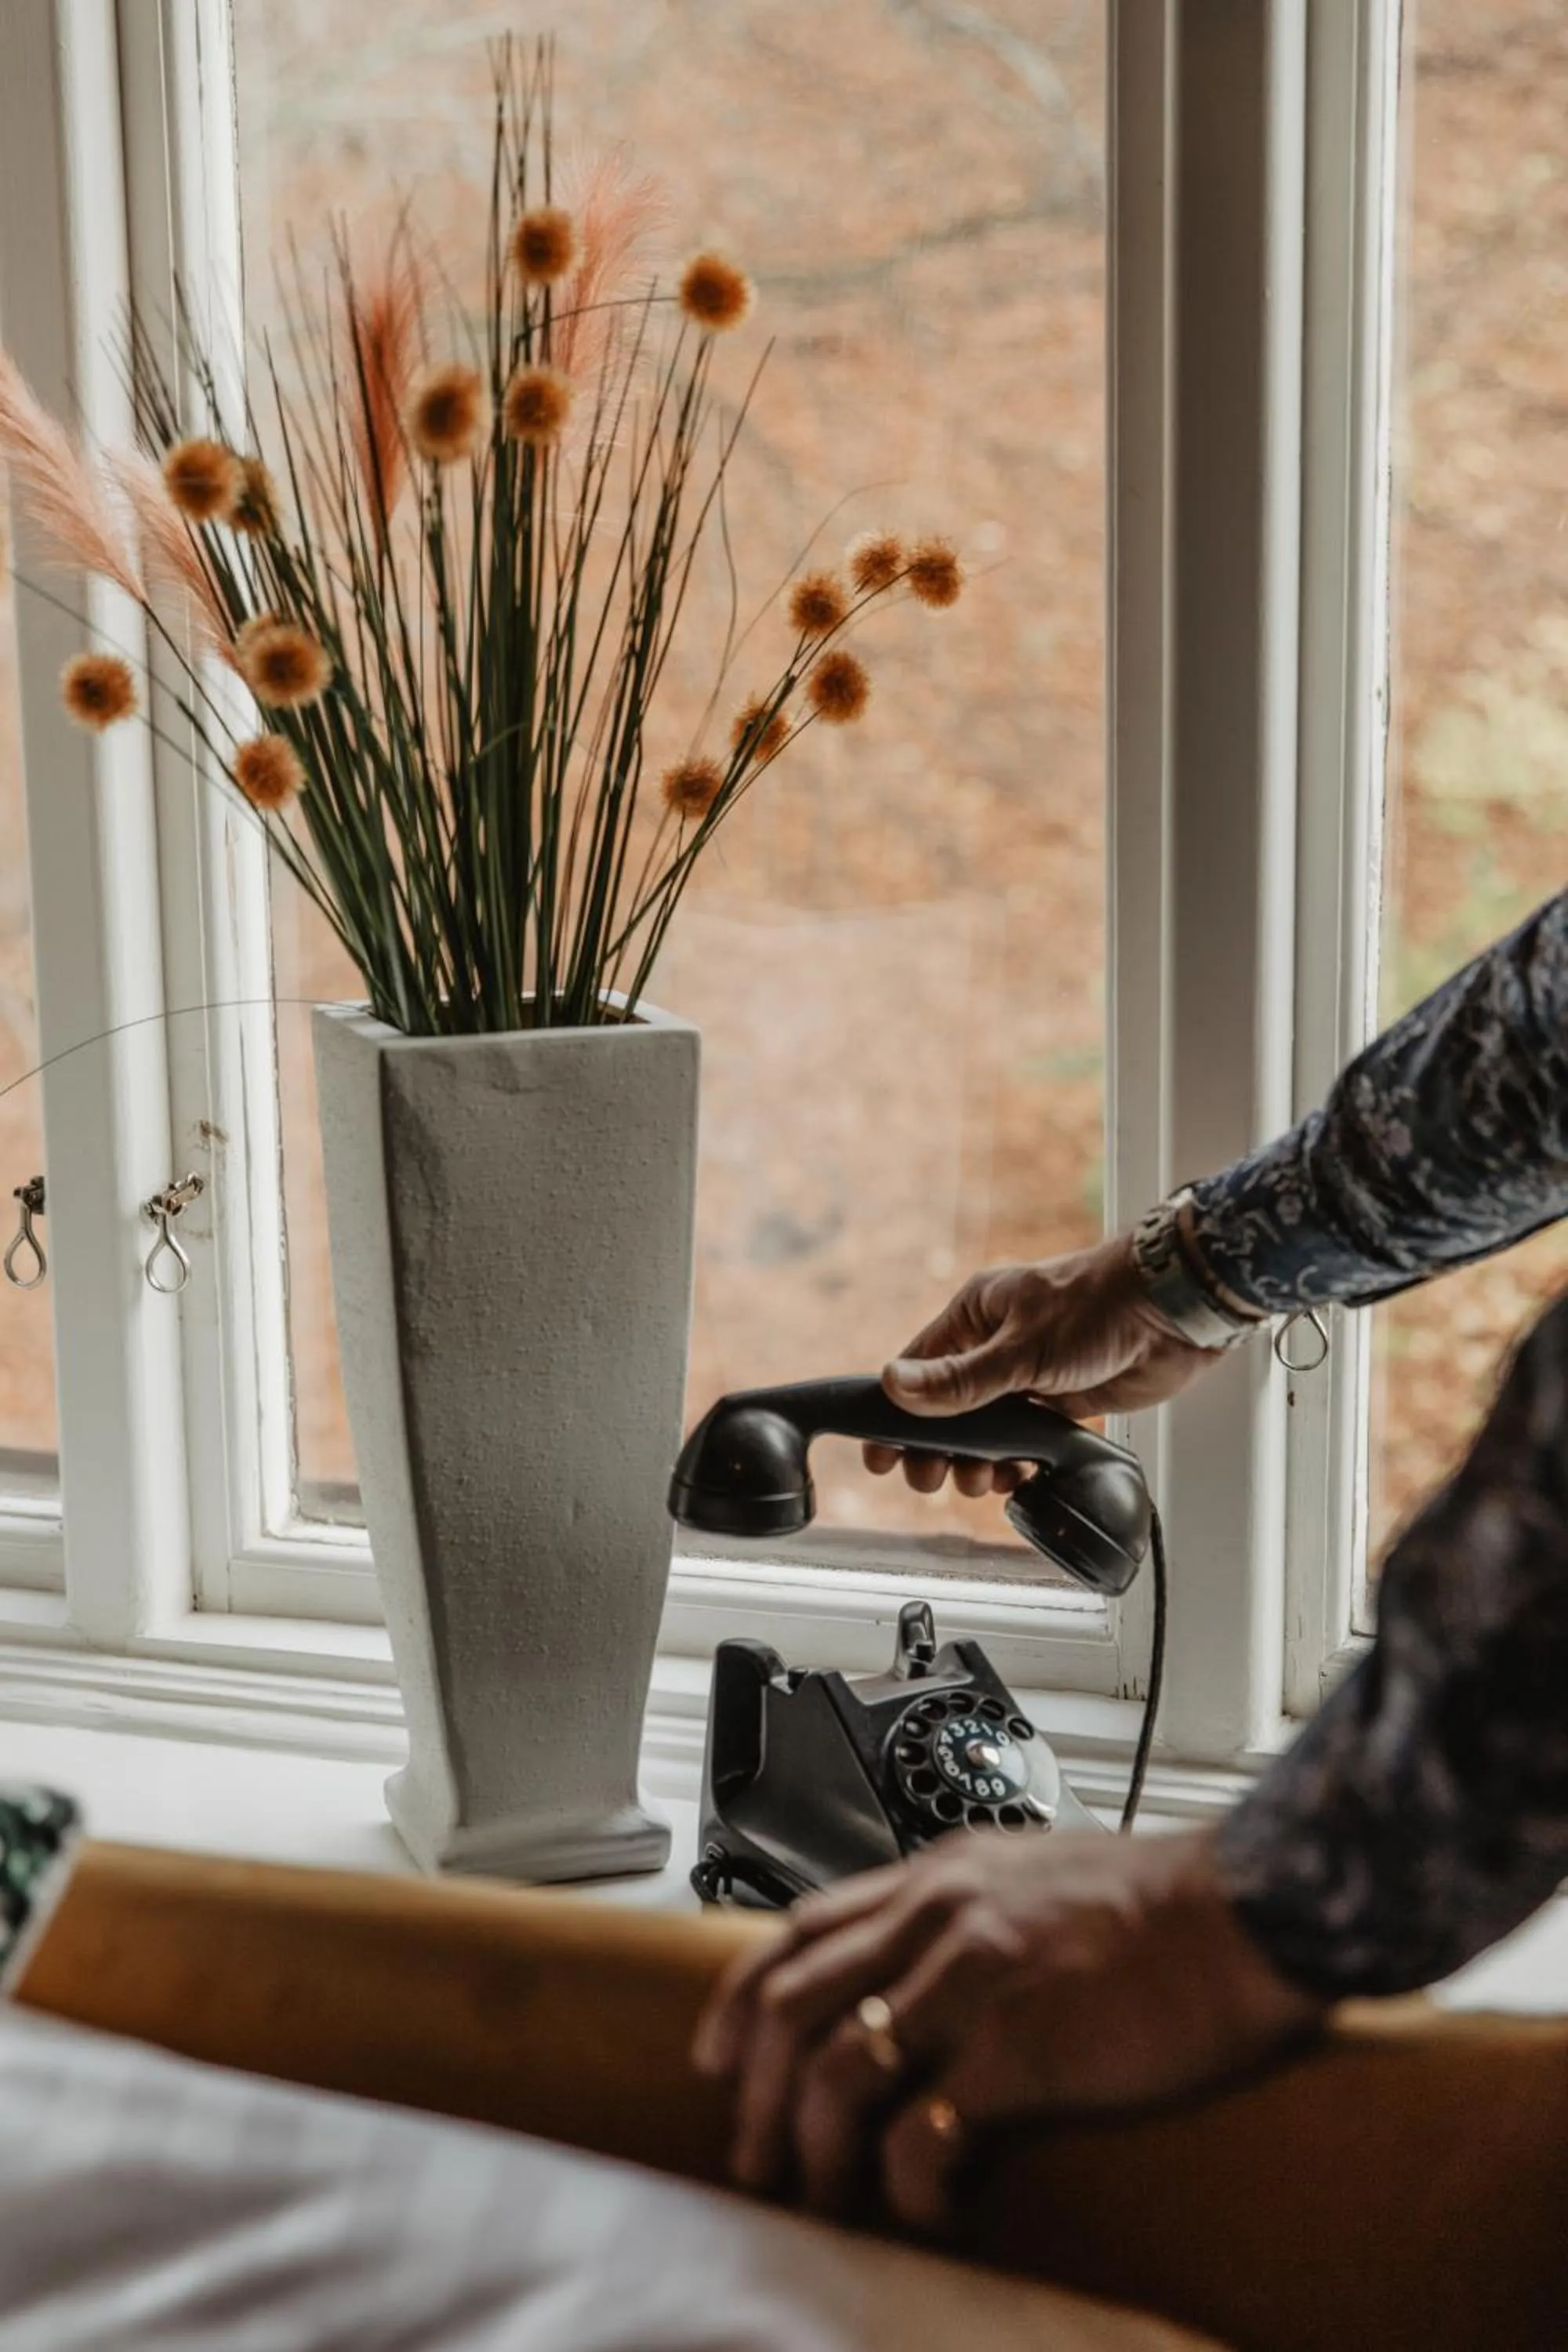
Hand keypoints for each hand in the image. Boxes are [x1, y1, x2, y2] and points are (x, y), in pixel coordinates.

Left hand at [691, 1825, 1321, 2233]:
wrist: (1250, 1908)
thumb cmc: (1164, 1903)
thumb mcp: (1035, 1874)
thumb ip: (971, 1910)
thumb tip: (929, 1970)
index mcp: (939, 1878)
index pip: (797, 1930)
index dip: (741, 2000)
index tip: (719, 2055)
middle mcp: (936, 1919)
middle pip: (790, 2005)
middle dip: (752, 2091)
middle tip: (751, 2156)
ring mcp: (970, 1981)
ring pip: (833, 2071)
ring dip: (810, 2149)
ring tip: (819, 2201)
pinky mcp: (1016, 2047)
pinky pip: (920, 2130)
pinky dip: (902, 2184)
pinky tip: (921, 2209)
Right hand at [865, 1232, 1220, 1496]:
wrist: (1173, 1313)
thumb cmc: (1097, 1306)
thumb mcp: (1021, 1347)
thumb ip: (960, 1378)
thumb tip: (893, 1386)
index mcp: (975, 1315)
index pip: (916, 1369)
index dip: (894, 1414)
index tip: (880, 1457)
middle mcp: (996, 1344)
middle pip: (946, 1409)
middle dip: (936, 1449)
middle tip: (931, 1480)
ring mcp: (1029, 1374)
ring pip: (985, 1432)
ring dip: (977, 1463)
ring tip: (982, 1481)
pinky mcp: (1062, 1401)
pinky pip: (1023, 1442)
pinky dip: (1015, 1464)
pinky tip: (1017, 1477)